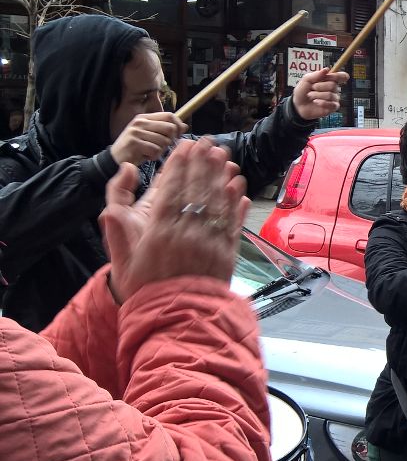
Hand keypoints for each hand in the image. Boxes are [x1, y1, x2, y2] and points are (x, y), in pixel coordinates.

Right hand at [100, 138, 247, 302]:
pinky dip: (237, 203)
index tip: (186, 147)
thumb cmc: (144, 288)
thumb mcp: (121, 259)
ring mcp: (210, 242)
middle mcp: (187, 233)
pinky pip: (234, 223)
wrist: (176, 318)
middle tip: (208, 142)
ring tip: (224, 156)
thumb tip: (113, 204)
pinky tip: (239, 187)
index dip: (180, 166)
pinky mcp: (227, 254)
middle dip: (203, 163)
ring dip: (222, 176)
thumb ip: (115, 227)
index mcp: (160, 232)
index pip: (172, 190)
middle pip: (197, 190)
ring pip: (218, 203)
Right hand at [110, 112, 185, 164]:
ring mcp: (136, 132)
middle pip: (170, 128)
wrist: (115, 159)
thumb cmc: (136, 148)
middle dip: (170, 140)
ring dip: (160, 150)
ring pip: (164, 141)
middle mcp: (140, 122)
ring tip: (150, 152)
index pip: (169, 116)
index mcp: (145, 118)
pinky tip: (145, 156)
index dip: (178, 126)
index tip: (177, 135)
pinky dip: (153, 156)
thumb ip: (165, 129)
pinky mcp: (134, 143)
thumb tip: (184, 126)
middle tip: (161, 146)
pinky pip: (156, 150)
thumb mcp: (150, 136)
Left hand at [291, 69, 346, 120]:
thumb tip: (326, 69)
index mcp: (330, 80)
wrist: (298, 105)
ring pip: (330, 95)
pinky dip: (322, 103)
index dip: (337, 75)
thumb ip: (316, 74)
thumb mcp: (306, 80)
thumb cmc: (303, 91)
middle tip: (312, 88)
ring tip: (311, 96)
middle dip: (320, 86)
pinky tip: (316, 102)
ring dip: (317, 95)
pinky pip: (331, 104)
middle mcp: (334, 89)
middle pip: (333, 85)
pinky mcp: (333, 107)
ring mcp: (334, 98)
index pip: (342, 76)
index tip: (329, 76)